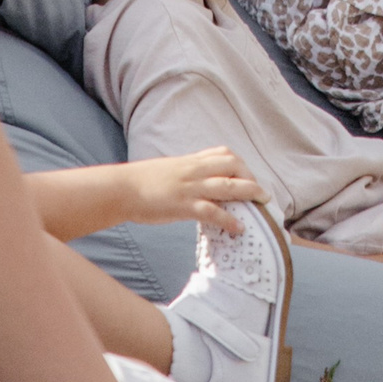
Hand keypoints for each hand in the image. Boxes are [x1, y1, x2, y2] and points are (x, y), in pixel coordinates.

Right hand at [113, 148, 266, 231]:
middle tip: (261, 193)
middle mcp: (193, 170)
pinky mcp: (183, 205)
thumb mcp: (169, 171)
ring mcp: (190, 187)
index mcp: (190, 161)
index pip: (224, 153)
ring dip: (249, 193)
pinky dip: (228, 219)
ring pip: (228, 185)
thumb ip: (187, 174)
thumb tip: (199, 183)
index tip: (248, 176)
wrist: (120, 189)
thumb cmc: (141, 182)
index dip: (241, 164)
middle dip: (251, 178)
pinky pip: (212, 211)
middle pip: (232, 165)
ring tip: (262, 204)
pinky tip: (238, 228)